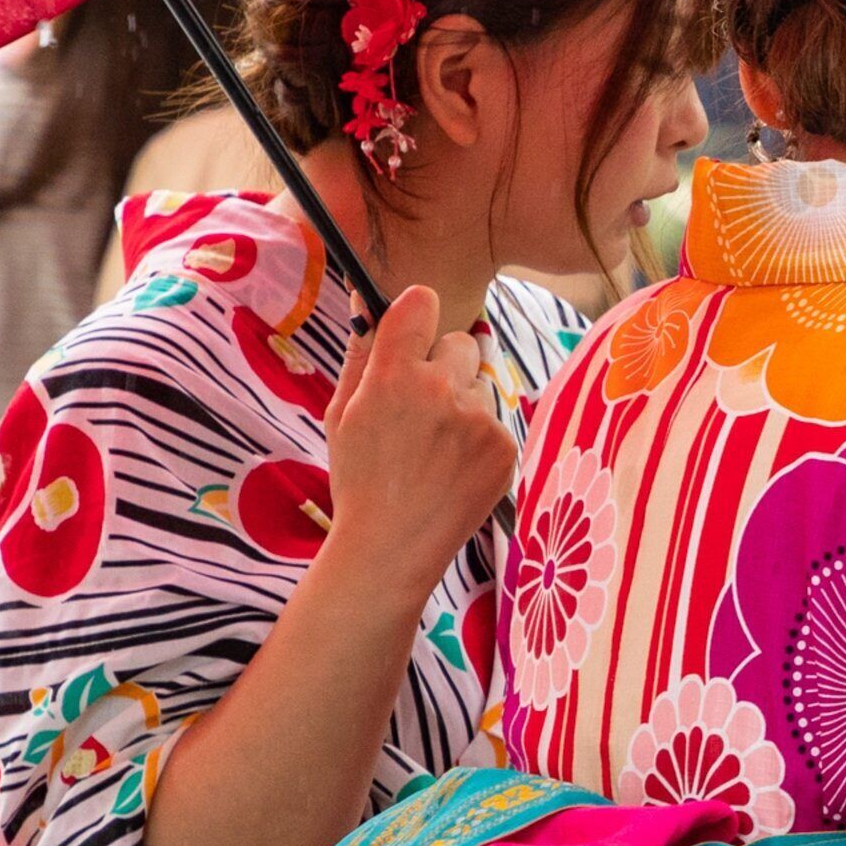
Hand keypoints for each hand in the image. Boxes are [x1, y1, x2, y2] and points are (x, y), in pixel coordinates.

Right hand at [319, 286, 515, 597]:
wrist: (391, 547)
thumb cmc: (360, 479)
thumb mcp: (341, 413)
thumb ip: (360, 352)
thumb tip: (365, 298)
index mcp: (393, 374)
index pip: (422, 303)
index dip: (417, 313)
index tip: (413, 329)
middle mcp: (441, 388)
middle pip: (460, 343)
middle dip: (443, 365)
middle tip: (419, 408)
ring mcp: (479, 418)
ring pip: (480, 384)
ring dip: (463, 403)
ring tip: (433, 448)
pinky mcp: (504, 445)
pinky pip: (496, 419)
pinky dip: (479, 437)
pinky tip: (452, 466)